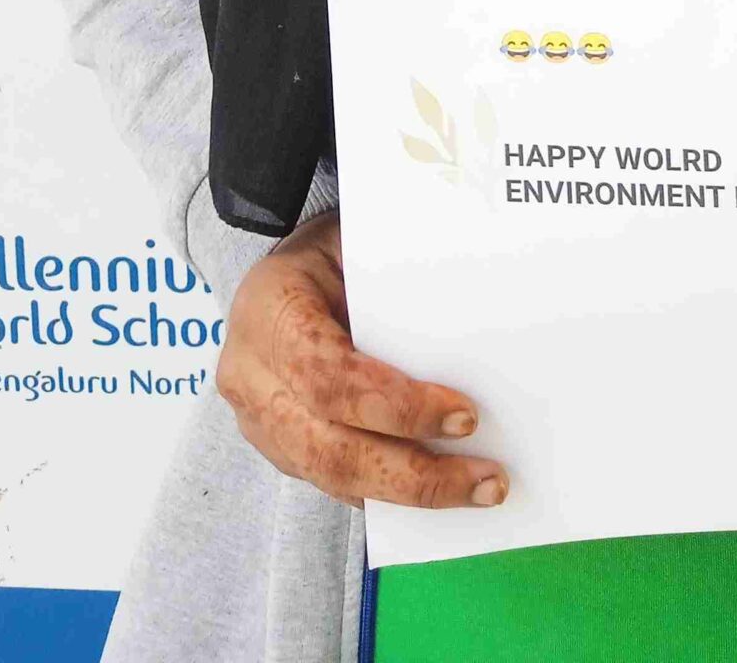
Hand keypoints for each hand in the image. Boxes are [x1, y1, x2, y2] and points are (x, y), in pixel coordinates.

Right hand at [215, 208, 508, 510]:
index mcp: (269, 309)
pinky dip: (390, 494)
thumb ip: (399, 281)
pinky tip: (441, 492)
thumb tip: (476, 317)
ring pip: (332, 477)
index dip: (396, 405)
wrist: (281, 274)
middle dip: (412, 473)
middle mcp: (251, 374)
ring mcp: (258, 421)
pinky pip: (335, 484)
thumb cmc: (329, 253)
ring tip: (477, 490)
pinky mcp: (277, 449)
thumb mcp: (358, 243)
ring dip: (410, 494)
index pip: (329, 375)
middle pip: (329, 447)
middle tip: (486, 478)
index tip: (464, 415)